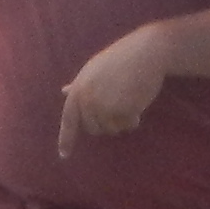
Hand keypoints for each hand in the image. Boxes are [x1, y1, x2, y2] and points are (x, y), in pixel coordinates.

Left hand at [57, 29, 170, 152]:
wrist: (145, 52)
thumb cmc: (121, 59)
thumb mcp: (94, 70)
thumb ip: (79, 85)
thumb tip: (64, 91)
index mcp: (78, 89)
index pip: (69, 120)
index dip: (66, 139)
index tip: (64, 156)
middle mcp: (87, 100)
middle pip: (94, 128)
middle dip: (106, 122)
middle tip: (119, 104)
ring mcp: (104, 106)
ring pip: (111, 129)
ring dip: (122, 120)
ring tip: (129, 98)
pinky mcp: (121, 110)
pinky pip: (127, 125)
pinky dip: (134, 118)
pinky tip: (138, 101)